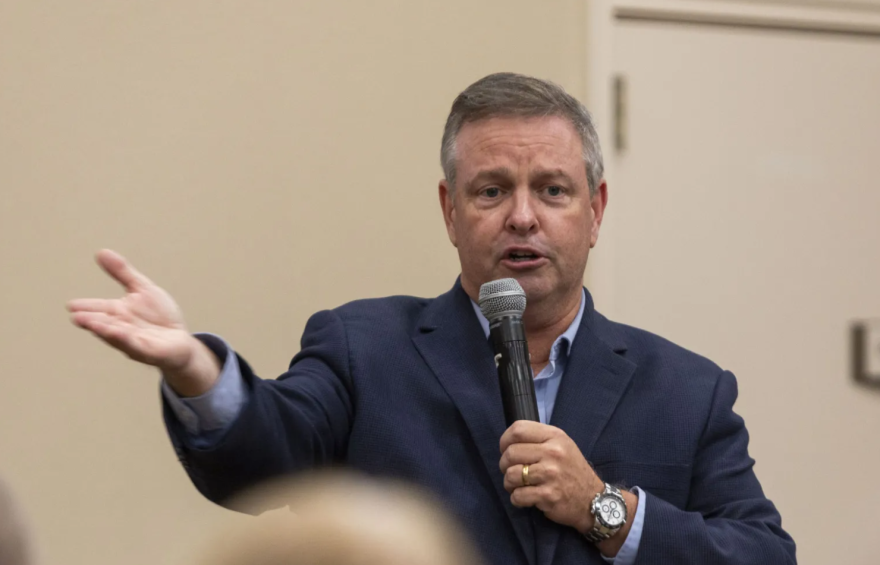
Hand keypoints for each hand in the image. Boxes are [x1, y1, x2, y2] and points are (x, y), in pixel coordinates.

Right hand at [67, 249, 219, 395]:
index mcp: (118, 313)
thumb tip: (101, 252)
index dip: (86, 307)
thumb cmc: (159, 316)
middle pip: (104, 324)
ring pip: (116, 336)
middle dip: (91, 321)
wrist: (180, 340)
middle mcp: (121, 328)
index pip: (99, 309)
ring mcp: (134, 341)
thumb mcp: (142, 288)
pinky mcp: (149, 351)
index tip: (71, 305)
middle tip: (76, 317)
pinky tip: (119, 333)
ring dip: (104, 331)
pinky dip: (126, 340)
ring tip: (92, 324)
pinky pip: (136, 346)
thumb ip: (122, 272)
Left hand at [499, 421, 636, 556]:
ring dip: (509, 483)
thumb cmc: (572, 470)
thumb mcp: (562, 445)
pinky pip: (518, 495)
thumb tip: (509, 441)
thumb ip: (539, 439)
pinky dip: (517, 499)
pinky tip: (525, 497)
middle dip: (504, 464)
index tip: (505, 450)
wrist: (593, 500)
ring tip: (518, 485)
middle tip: (511, 471)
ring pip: (511, 475)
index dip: (505, 440)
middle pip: (511, 453)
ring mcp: (551, 474)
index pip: (518, 429)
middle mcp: (553, 452)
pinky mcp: (548, 495)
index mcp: (554, 436)